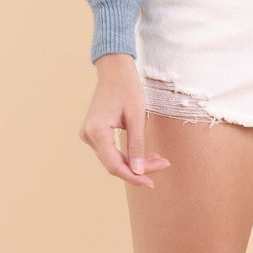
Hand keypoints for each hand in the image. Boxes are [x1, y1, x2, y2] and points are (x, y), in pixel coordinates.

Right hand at [79, 53, 170, 188]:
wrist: (114, 68)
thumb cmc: (127, 87)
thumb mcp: (136, 115)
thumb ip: (137, 145)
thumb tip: (138, 171)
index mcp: (97, 132)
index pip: (115, 165)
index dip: (134, 177)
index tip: (152, 184)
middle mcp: (88, 136)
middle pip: (114, 164)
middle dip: (139, 168)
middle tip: (163, 164)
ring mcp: (89, 135)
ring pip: (113, 159)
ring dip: (135, 162)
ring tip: (158, 159)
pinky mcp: (94, 132)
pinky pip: (110, 150)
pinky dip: (127, 154)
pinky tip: (144, 154)